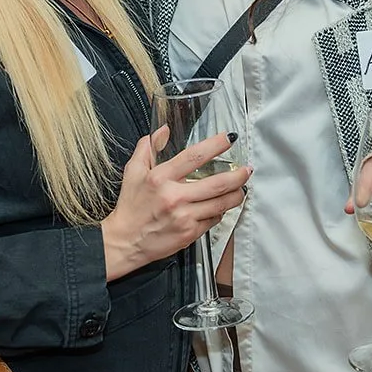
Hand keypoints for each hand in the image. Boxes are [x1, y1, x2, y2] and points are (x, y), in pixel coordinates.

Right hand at [101, 128, 249, 280]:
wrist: (125, 242)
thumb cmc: (130, 206)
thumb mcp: (133, 171)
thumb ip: (148, 147)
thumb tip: (163, 129)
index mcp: (160, 178)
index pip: (194, 157)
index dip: (215, 145)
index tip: (229, 138)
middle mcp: (174, 197)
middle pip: (216, 184)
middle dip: (238, 175)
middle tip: (247, 169)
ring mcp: (184, 217)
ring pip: (221, 204)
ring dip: (237, 194)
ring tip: (242, 188)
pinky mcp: (190, 234)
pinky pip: (214, 219)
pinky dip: (221, 211)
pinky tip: (222, 205)